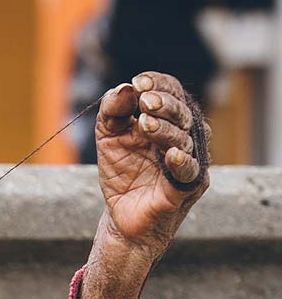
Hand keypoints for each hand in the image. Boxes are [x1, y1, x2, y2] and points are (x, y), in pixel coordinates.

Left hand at [95, 72, 208, 269]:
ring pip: (186, 139)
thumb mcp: (108, 136)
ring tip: (146, 124)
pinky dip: (182, 161)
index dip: (158, 84)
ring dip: (167, 130)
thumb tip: (124, 87)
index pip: (171, 92)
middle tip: (145, 102)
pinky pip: (190, 171)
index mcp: (167, 118)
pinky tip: (171, 154)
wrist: (121, 216)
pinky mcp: (188, 186)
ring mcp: (189, 160)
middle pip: (182, 112)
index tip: (139, 82)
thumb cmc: (121, 172)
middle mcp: (183, 135)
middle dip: (164, 104)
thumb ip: (112, 110)